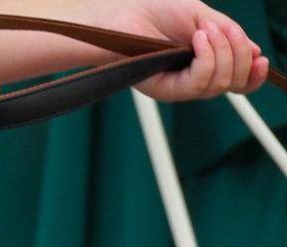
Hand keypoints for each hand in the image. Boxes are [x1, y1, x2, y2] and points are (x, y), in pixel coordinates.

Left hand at [102, 0, 270, 97]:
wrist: (129, 13)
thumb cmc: (160, 12)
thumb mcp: (204, 18)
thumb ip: (227, 35)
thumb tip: (254, 53)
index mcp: (208, 64)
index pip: (237, 82)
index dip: (254, 76)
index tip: (262, 60)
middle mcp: (196, 79)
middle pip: (233, 83)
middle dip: (239, 53)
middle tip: (224, 29)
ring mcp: (181, 87)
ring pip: (218, 83)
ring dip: (221, 51)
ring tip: (204, 29)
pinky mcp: (167, 90)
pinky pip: (199, 82)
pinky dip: (206, 57)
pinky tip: (197, 39)